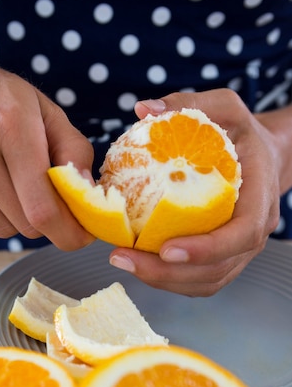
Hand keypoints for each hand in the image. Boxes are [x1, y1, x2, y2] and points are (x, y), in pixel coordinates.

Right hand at [0, 37, 94, 249]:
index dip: (67, 233)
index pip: (42, 208)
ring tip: (3, 181)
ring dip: (11, 217)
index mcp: (10, 124)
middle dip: (41, 219)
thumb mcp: (45, 111)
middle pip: (23, 224)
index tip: (79, 237)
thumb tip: (88, 195)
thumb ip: (74, 151)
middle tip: (38, 195)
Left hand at [109, 89, 280, 295]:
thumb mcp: (224, 108)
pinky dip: (168, 279)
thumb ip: (189, 105)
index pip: (241, 234)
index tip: (166, 249)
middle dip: (168, 272)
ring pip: (206, 281)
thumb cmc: (241, 134)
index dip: (206, 248)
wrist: (264, 158)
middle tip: (123, 258)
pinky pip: (200, 281)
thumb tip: (142, 110)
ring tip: (123, 261)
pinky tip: (138, 264)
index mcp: (259, 197)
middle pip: (217, 268)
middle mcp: (254, 231)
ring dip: (162, 279)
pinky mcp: (225, 259)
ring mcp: (240, 250)